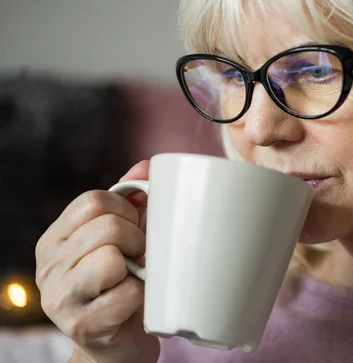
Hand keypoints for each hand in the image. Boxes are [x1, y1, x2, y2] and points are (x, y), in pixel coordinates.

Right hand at [35, 161, 158, 362]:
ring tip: (134, 277)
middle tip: (139, 257)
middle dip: (137, 238)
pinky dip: (142, 294)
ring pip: (111, 257)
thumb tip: (146, 165)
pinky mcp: (83, 326)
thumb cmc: (121, 284)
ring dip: (137, 266)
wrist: (116, 344)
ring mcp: (61, 298)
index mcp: (56, 239)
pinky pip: (127, 293)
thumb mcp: (121, 239)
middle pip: (107, 226)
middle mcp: (49, 266)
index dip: (127, 209)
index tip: (136, 227)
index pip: (93, 200)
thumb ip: (130, 202)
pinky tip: (134, 302)